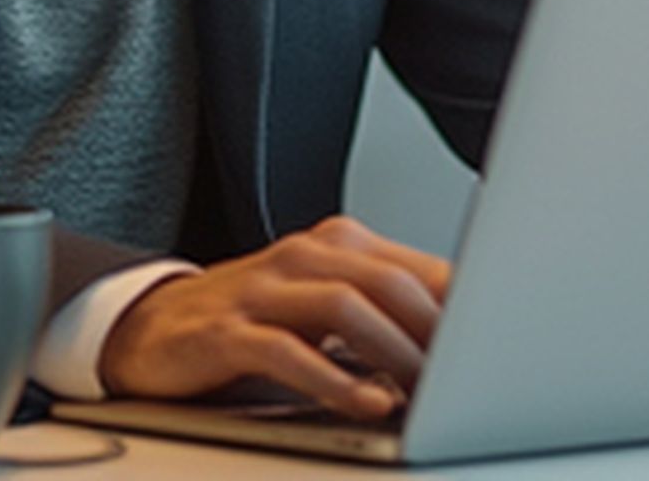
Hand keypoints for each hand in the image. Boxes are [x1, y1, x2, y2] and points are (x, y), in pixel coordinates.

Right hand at [97, 215, 450, 418]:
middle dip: (434, 331)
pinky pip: (288, 351)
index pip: (414, 264)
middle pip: (387, 280)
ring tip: (422, 392)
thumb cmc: (250, 321)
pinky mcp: (227, 331)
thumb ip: (382, 314)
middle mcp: (302, 256)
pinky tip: (366, 404)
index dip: (461, 306)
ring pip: (345, 307)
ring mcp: (262, 290)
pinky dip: (335, 380)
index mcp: (335, 243)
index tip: (498, 345)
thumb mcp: (321, 307)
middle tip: (467, 376)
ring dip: (393, 354)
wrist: (150, 328)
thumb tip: (460, 344)